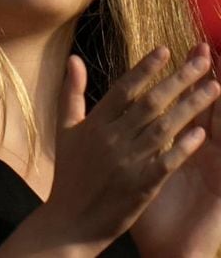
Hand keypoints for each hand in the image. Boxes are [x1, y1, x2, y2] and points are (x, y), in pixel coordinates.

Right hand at [17, 48, 219, 253]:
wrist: (70, 220)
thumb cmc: (69, 173)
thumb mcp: (65, 129)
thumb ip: (71, 92)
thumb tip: (74, 59)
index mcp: (94, 124)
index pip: (124, 89)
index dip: (146, 69)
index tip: (167, 50)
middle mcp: (111, 139)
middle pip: (150, 103)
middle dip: (179, 80)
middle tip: (202, 61)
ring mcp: (127, 161)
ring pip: (165, 127)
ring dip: (192, 106)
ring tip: (213, 88)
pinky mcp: (141, 184)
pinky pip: (167, 160)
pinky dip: (185, 145)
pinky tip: (203, 132)